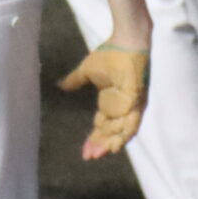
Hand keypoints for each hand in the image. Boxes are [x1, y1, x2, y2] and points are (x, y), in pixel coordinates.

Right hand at [58, 44, 148, 159]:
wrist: (125, 41)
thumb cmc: (110, 54)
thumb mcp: (87, 70)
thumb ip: (75, 81)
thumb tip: (60, 86)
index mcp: (112, 103)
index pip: (102, 126)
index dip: (93, 139)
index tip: (83, 152)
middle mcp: (123, 109)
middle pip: (110, 133)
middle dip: (99, 145)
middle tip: (87, 157)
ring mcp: (131, 106)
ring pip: (122, 132)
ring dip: (109, 144)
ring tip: (97, 154)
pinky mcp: (137, 100)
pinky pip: (132, 122)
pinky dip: (124, 135)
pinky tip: (115, 146)